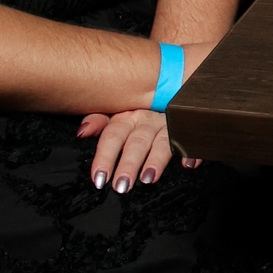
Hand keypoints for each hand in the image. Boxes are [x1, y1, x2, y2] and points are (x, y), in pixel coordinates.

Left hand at [76, 108, 192, 192]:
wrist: (171, 87)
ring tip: (148, 179)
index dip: (105, 157)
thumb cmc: (138, 110)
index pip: (113, 136)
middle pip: (137, 141)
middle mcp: (147, 119)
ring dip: (156, 160)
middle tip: (122, 185)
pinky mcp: (187, 129)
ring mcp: (169, 124)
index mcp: (127, 116)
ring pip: (162, 141)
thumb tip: (82, 132)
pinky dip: (191, 151)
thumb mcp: (115, 113)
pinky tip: (188, 164)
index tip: (99, 179)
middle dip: (129, 164)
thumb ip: (98, 121)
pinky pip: (191, 139)